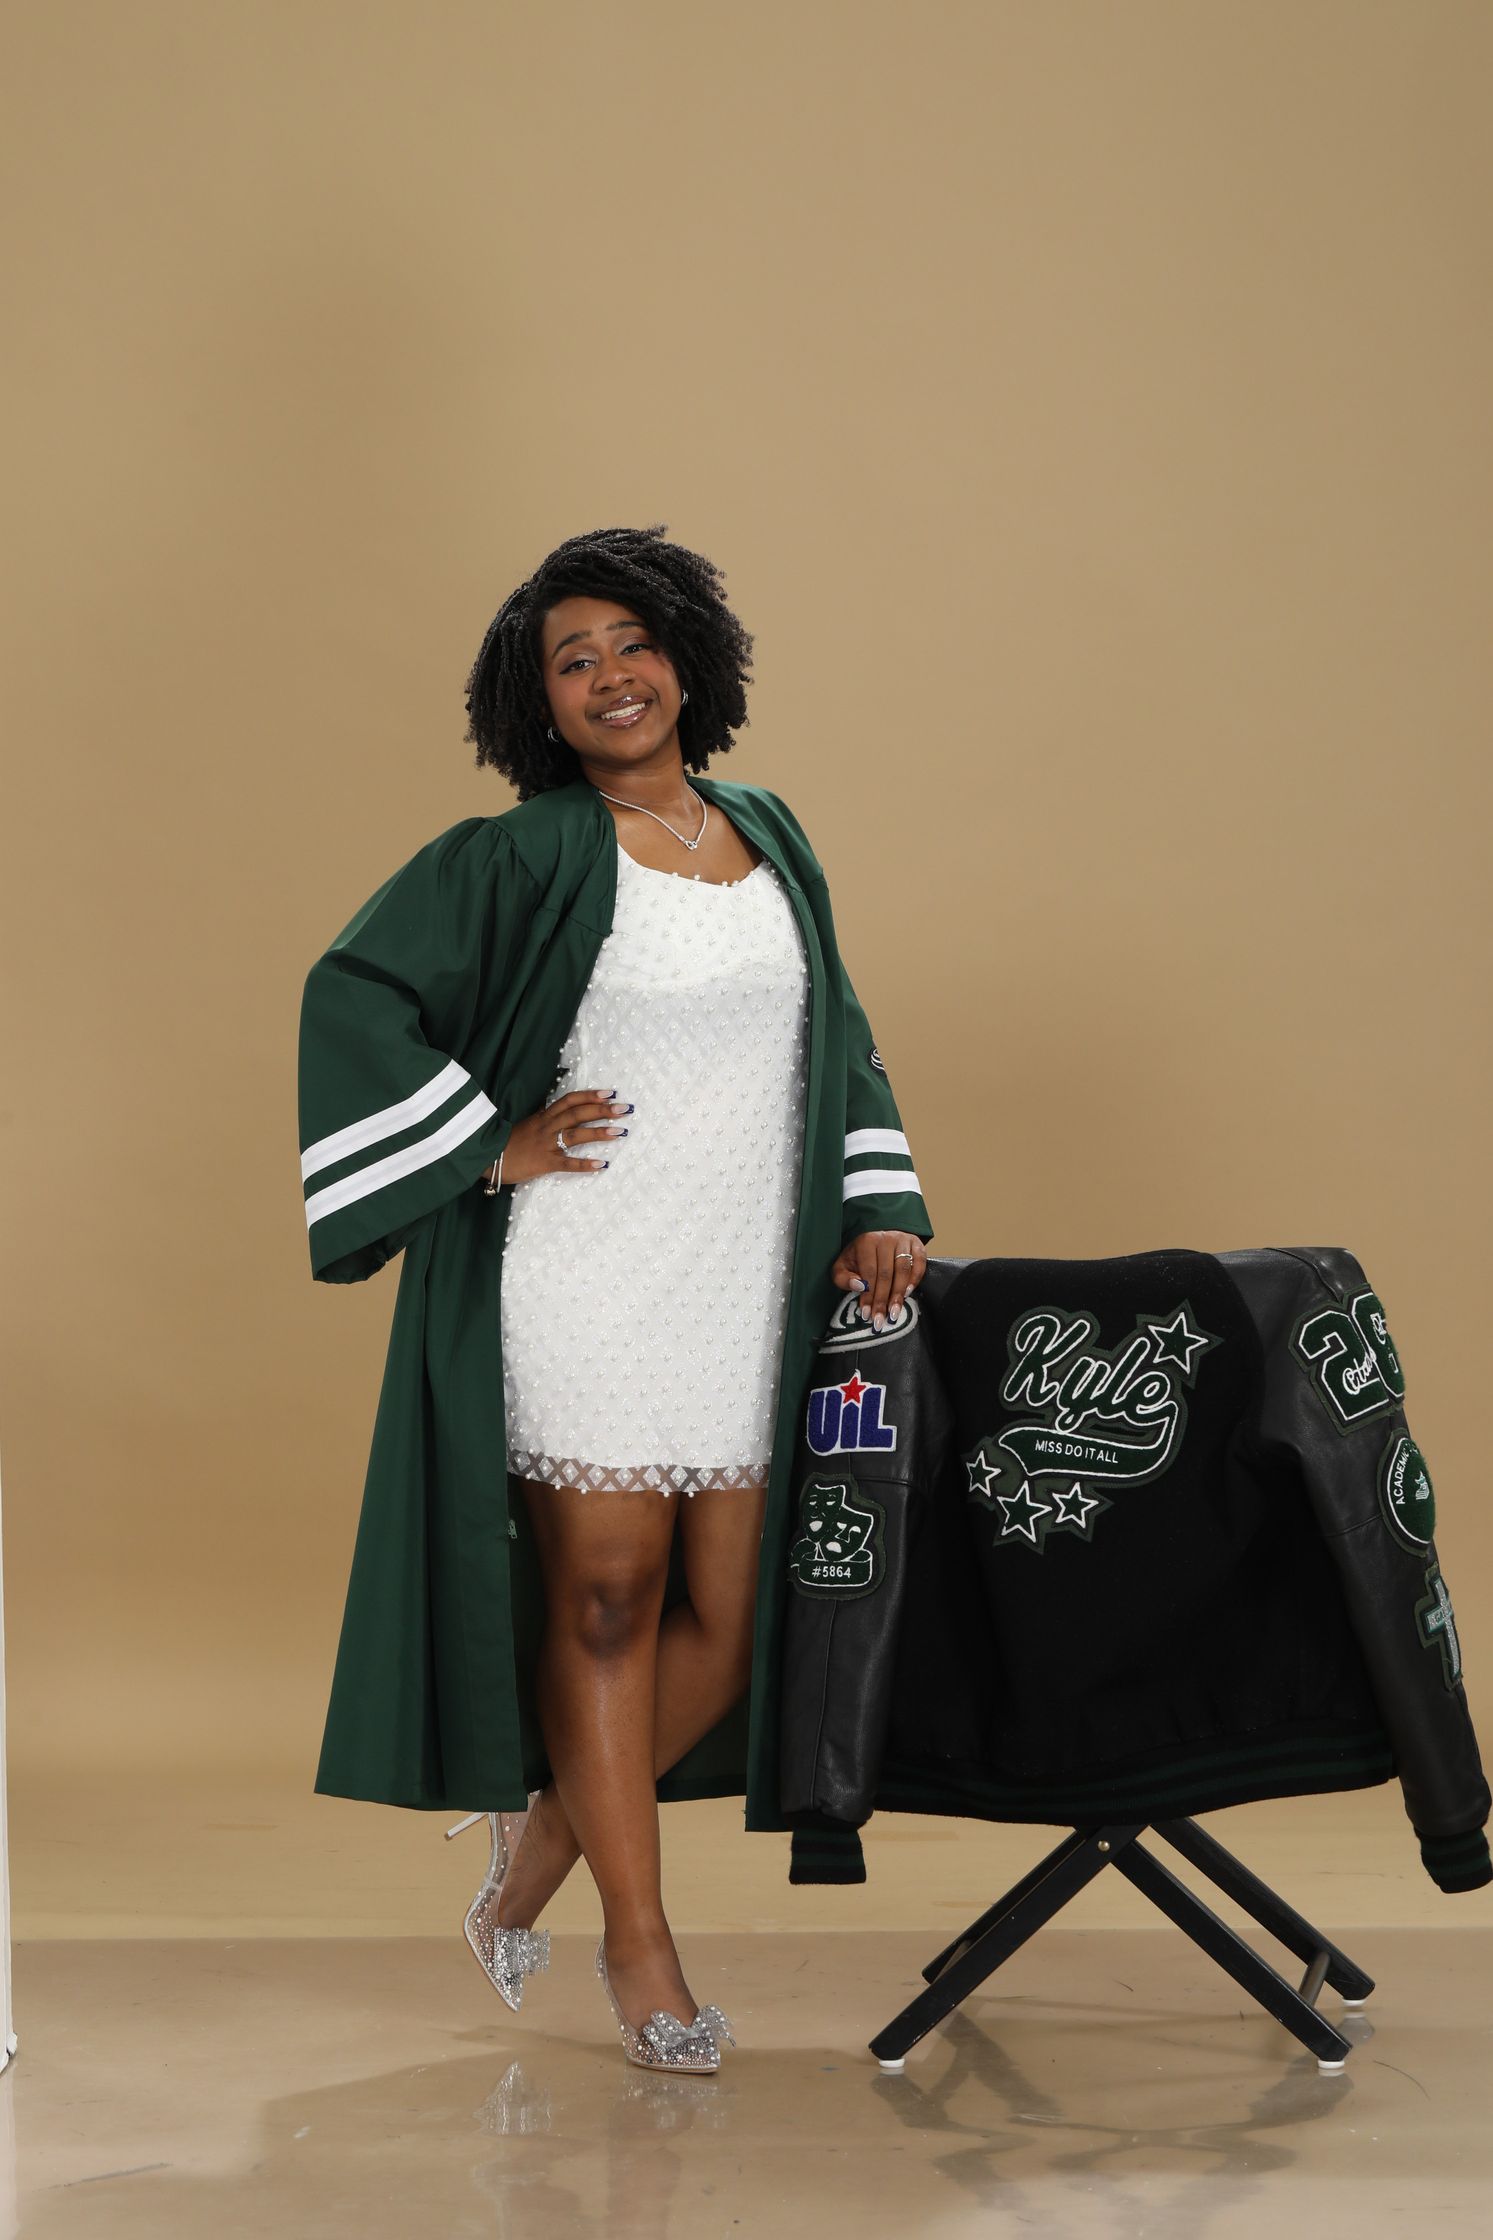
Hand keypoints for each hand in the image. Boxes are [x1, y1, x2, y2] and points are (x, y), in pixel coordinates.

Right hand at [499, 1088, 632, 1184]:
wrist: (488, 1156)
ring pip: (575, 1135)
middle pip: (578, 1114)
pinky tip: (602, 1164)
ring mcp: (546, 1144)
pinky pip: (567, 1163)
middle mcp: (547, 1127)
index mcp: (544, 1116)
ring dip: (599, 1132)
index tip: (609, 1094)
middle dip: (602, 1110)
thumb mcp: (530, 1124)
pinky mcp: (544, 1163)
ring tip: (621, 1132)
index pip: (570, 1100)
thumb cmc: (510, 1142)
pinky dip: (585, 1164)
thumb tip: (566, 1113)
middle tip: (625, 1108)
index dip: (590, 1096)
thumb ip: (548, 1118)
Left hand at [829, 1230, 926, 1331]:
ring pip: (903, 1269)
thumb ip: (843, 1278)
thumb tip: (859, 1286)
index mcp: (866, 1242)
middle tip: (880, 1319)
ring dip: (898, 1293)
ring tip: (894, 1311)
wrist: (878, 1241)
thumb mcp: (844, 1266)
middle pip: (886, 1273)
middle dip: (883, 1299)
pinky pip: (920, 1263)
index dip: (868, 1294)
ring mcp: (903, 1239)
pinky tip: (907, 1293)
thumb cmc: (859, 1257)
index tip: (867, 1314)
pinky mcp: (916, 1243)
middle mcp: (886, 1238)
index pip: (869, 1272)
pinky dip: (915, 1279)